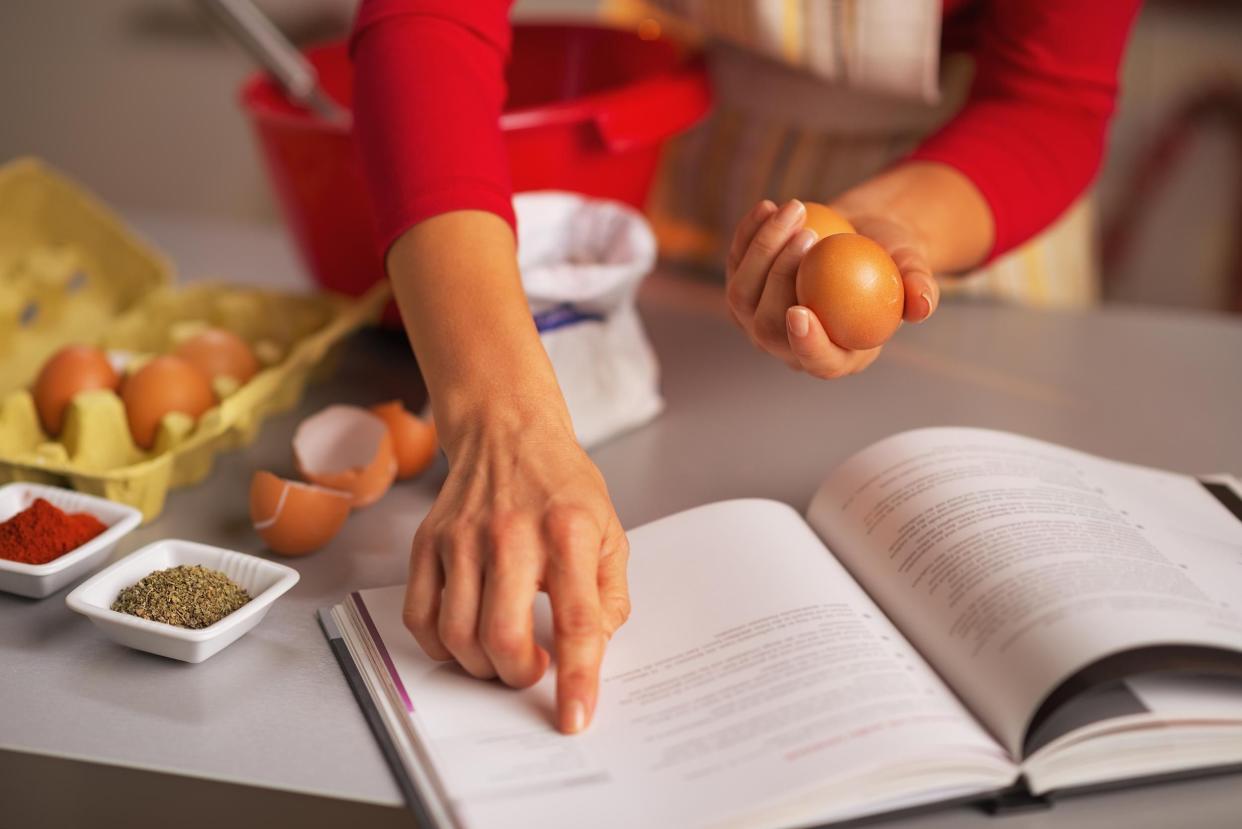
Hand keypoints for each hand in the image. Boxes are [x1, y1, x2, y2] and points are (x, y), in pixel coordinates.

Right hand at [403, 410, 629, 734]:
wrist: (507, 432)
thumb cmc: (562, 486)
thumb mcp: (610, 532)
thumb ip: (609, 596)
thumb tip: (592, 648)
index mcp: (569, 531)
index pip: (577, 619)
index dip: (578, 677)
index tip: (575, 718)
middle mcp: (511, 533)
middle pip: (502, 635)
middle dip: (518, 675)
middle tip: (532, 671)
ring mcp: (462, 537)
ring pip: (457, 634)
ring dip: (481, 665)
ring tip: (502, 654)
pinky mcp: (427, 541)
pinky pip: (420, 616)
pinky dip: (440, 645)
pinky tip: (465, 638)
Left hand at [724, 198, 938, 378]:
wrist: (860, 236)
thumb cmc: (891, 258)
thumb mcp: (911, 267)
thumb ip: (919, 287)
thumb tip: (924, 306)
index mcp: (834, 356)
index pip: (814, 361)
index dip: (804, 343)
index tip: (800, 311)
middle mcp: (788, 345)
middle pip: (767, 327)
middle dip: (780, 279)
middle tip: (808, 236)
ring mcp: (757, 320)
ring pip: (741, 295)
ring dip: (764, 249)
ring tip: (796, 210)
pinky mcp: (743, 287)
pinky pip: (736, 264)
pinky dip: (750, 233)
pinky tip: (769, 206)